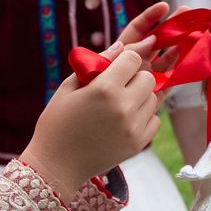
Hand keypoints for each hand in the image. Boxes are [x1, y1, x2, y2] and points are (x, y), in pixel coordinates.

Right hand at [21, 49, 159, 199]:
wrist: (56, 164)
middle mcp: (123, 107)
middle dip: (134, 78)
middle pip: (148, 78)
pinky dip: (143, 117)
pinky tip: (123, 121)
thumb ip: (97, 64)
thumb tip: (121, 45)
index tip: (114, 69)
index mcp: (104, 89)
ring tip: (118, 105)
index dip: (124, 61)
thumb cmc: (57, 122)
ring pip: (153, 98)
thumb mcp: (69, 88)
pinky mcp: (138, 144)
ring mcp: (133, 127)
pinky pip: (154, 119)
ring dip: (139, 97)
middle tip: (117, 87)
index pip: (133, 59)